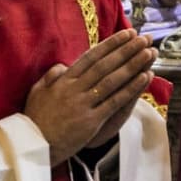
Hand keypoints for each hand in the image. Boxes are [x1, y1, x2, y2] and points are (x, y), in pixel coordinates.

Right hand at [24, 30, 155, 162]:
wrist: (32, 146)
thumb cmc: (35, 119)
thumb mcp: (37, 91)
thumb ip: (52, 76)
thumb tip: (64, 64)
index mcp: (63, 80)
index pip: (91, 57)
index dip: (110, 44)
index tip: (126, 33)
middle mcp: (74, 89)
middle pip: (105, 65)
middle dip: (126, 50)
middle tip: (143, 38)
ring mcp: (83, 104)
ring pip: (112, 80)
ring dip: (133, 65)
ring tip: (149, 53)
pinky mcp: (91, 121)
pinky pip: (115, 102)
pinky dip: (131, 89)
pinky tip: (144, 78)